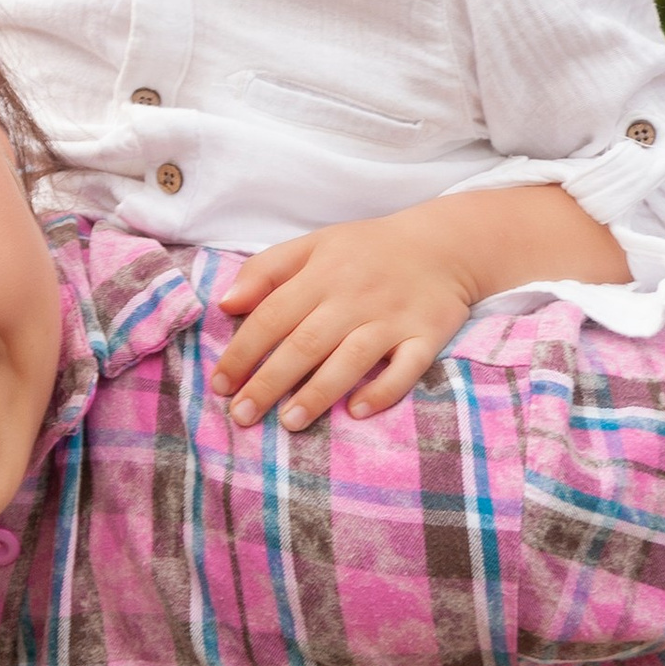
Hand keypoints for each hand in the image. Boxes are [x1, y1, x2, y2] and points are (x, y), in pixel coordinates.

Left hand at [211, 183, 632, 430]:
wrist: (445, 243)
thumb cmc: (368, 250)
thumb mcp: (314, 245)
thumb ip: (267, 270)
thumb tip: (226, 304)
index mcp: (321, 274)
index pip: (271, 316)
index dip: (243, 352)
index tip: (220, 385)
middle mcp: (354, 297)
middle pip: (304, 344)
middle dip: (269, 382)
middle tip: (242, 416)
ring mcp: (392, 318)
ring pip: (350, 359)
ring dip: (318, 393)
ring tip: (290, 422)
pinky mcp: (426, 335)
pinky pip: (406, 368)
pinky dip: (384, 390)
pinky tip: (358, 411)